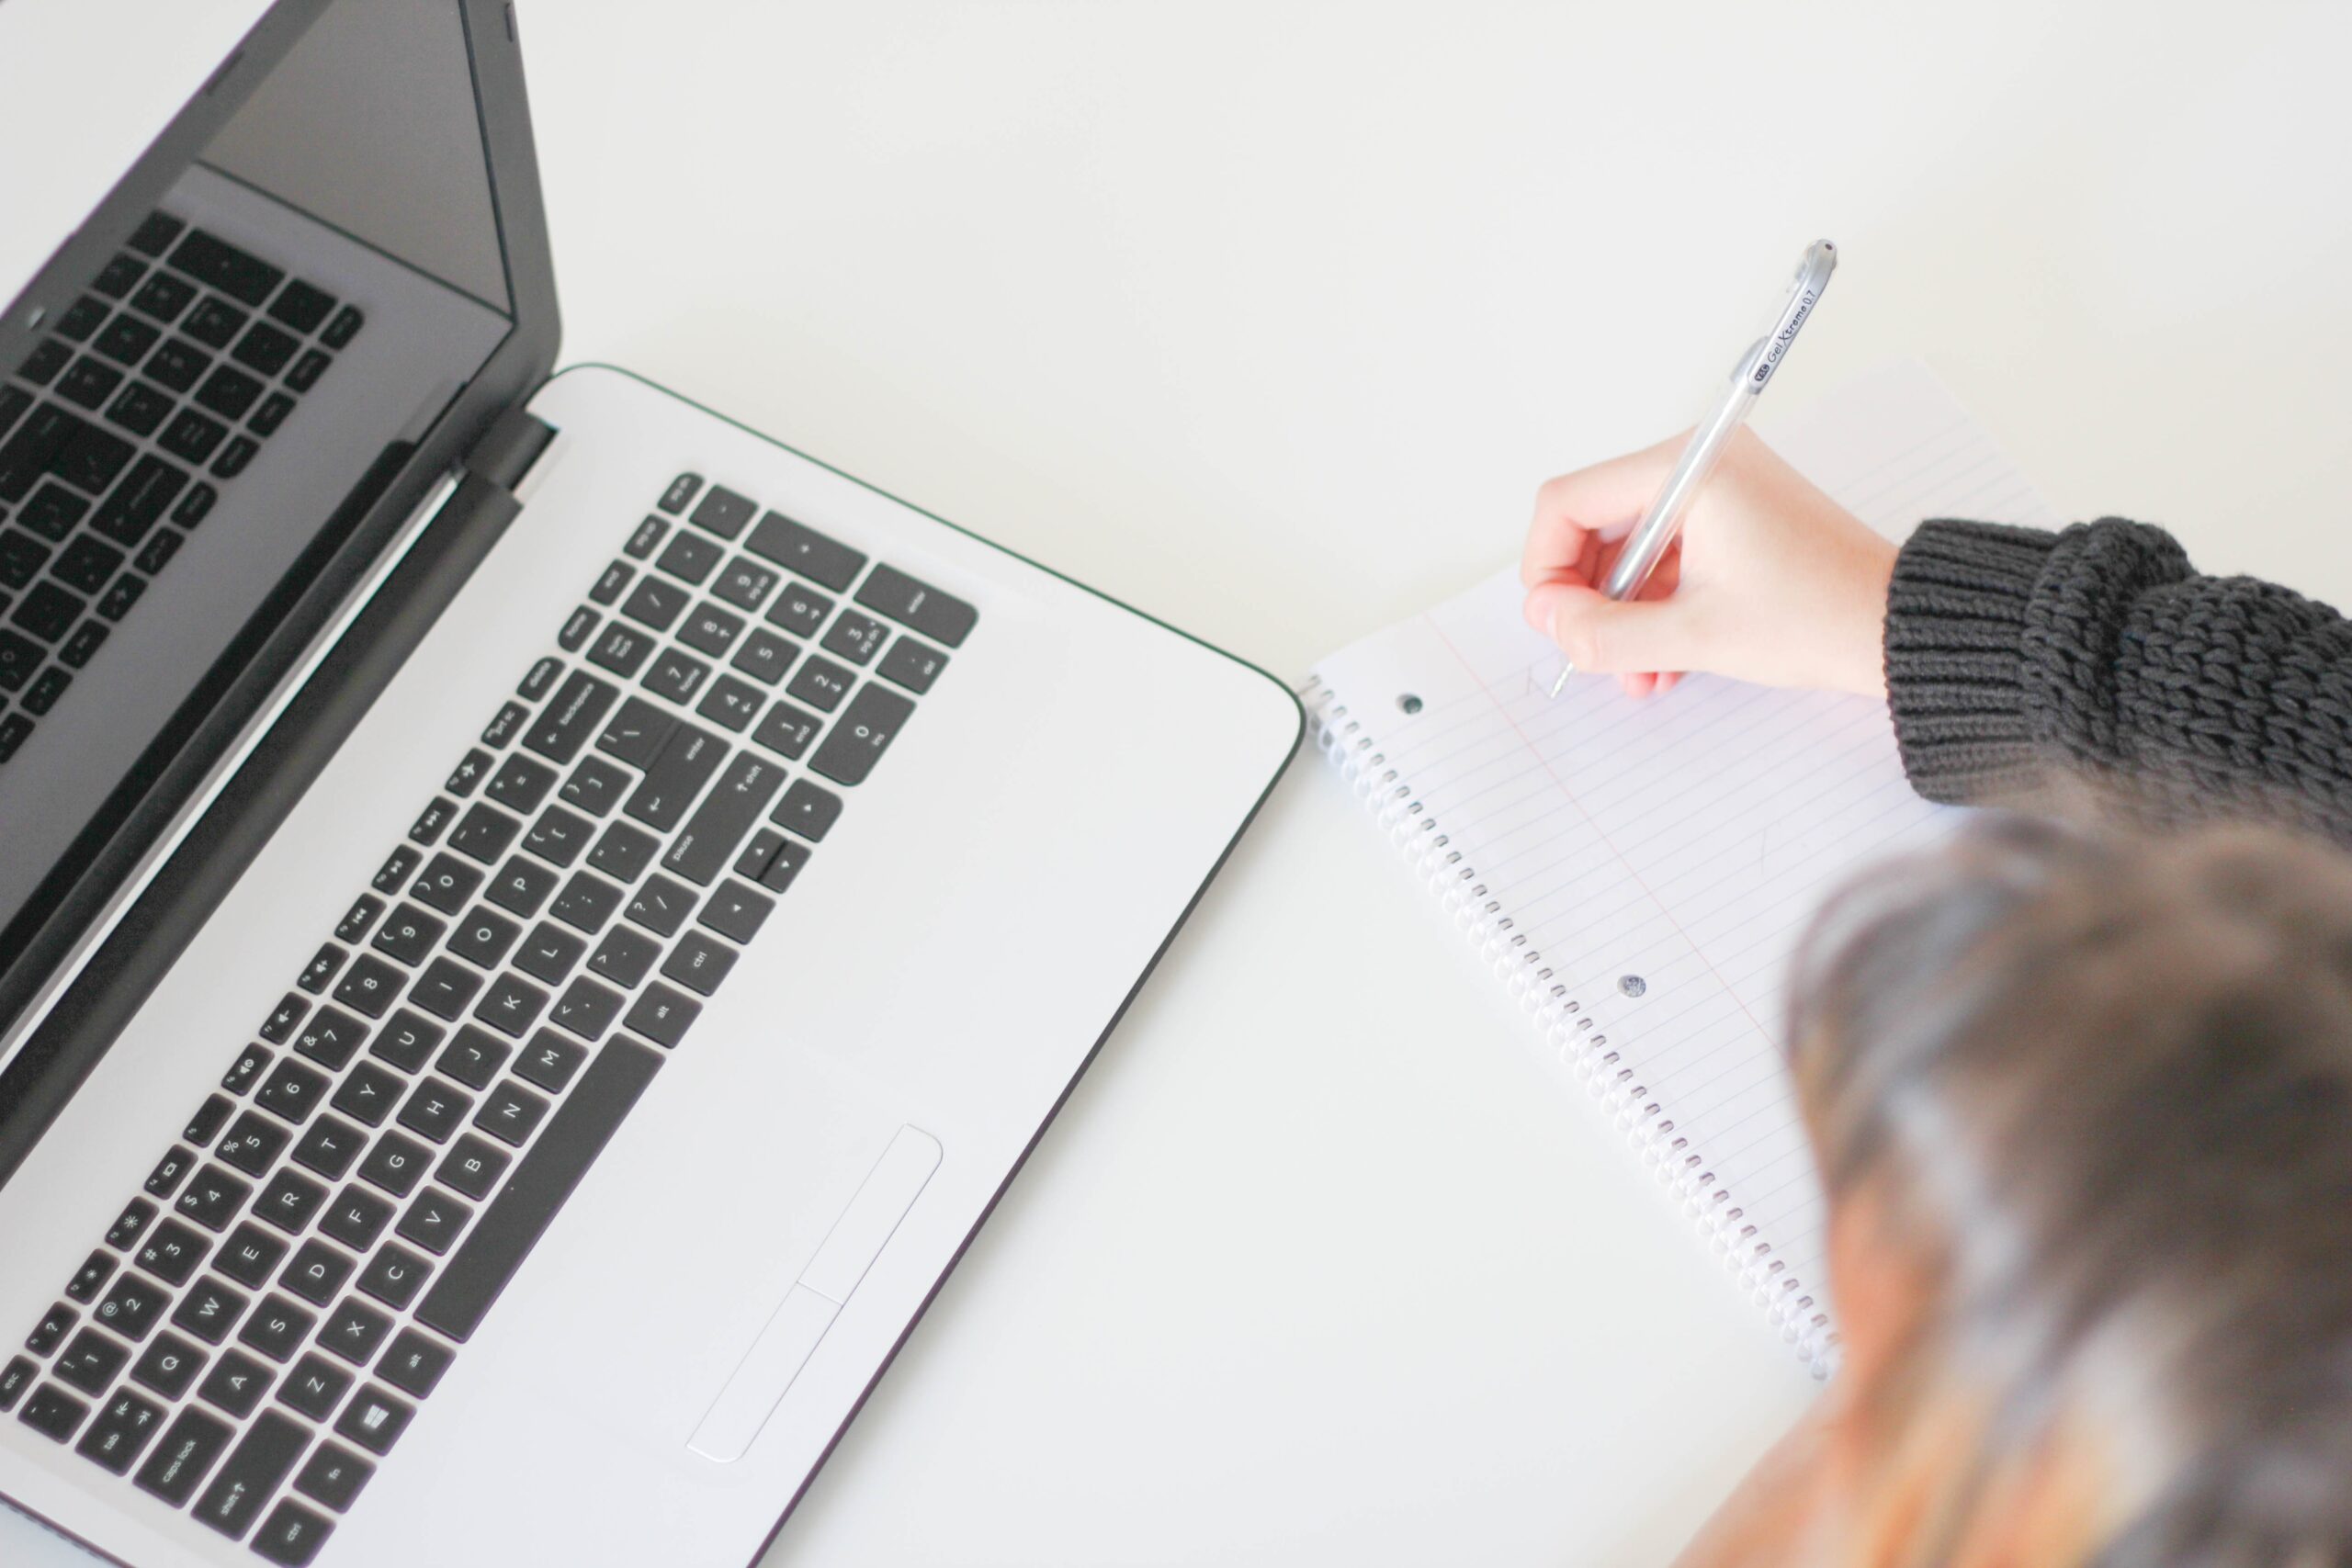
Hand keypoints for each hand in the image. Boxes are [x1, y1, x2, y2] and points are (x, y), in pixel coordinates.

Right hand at [1520, 428, 1896, 698]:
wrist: (1897, 627)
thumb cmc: (1819, 616)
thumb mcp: (1693, 635)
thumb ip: (1603, 631)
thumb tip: (1547, 618)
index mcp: (1688, 469)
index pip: (1569, 501)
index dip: (1547, 567)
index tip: (1555, 621)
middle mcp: (1700, 464)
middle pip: (1596, 524)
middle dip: (1589, 598)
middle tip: (1592, 650)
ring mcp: (1719, 490)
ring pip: (1630, 549)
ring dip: (1623, 613)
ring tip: (1636, 671)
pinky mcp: (1734, 517)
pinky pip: (1667, 557)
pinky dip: (1655, 605)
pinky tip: (1663, 659)